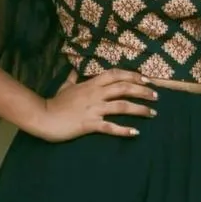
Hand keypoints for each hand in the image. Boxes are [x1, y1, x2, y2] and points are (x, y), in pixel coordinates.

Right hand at [36, 68, 157, 141]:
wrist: (44, 117)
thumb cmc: (56, 102)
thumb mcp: (66, 85)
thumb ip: (74, 77)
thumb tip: (75, 68)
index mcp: (91, 83)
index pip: (116, 74)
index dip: (133, 75)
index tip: (147, 79)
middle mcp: (95, 94)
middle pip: (124, 88)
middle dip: (142, 91)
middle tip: (156, 96)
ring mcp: (93, 109)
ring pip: (121, 106)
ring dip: (139, 109)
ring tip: (152, 113)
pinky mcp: (90, 124)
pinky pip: (110, 127)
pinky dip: (124, 130)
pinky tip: (135, 133)